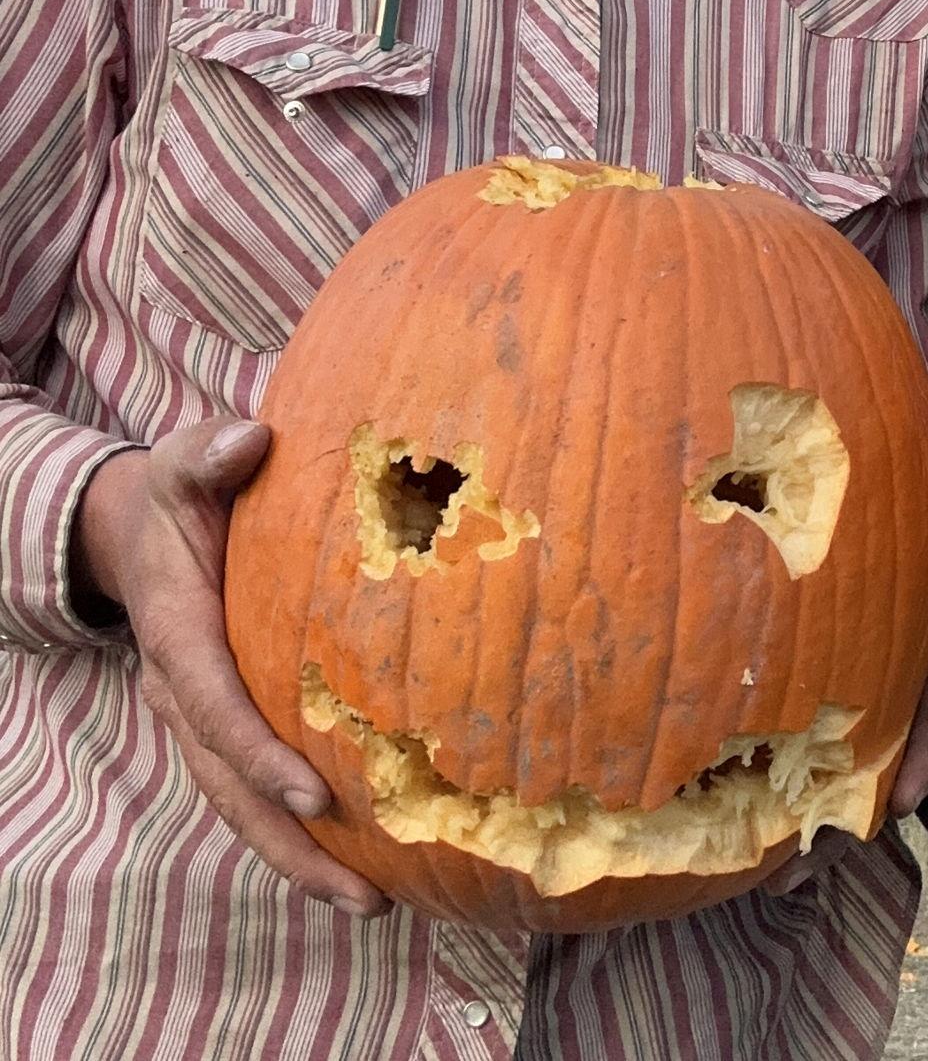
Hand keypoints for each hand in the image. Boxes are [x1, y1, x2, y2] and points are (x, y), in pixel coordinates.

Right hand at [72, 419, 389, 917]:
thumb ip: (211, 453)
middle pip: (229, 786)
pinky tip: (364, 857)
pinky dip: (302, 826)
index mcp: (178, 633)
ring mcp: (201, 714)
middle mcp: (183, 690)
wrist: (140, 522)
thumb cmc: (182, 487)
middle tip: (366, 890)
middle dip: (291, 842)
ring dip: (303, 855)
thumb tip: (249, 439)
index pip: (215, 706)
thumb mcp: (186, 460)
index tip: (317, 792)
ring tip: (375, 901)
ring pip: (242, 803)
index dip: (260, 754)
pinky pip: (257, 785)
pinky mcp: (228, 719)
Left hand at [762, 437, 927, 894]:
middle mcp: (914, 671)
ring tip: (755, 863)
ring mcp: (872, 678)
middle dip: (849, 807)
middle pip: (888, 751)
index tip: (904, 799)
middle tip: (803, 862)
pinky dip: (772, 757)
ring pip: (842, 750)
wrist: (911, 495)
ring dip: (804, 804)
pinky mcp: (825, 673)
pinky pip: (802, 717)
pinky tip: (720, 797)